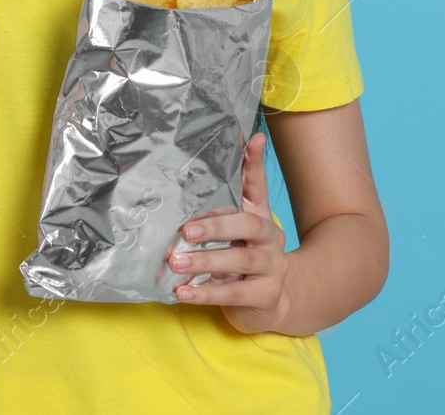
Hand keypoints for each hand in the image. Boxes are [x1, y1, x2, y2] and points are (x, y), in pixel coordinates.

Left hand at [167, 132, 290, 333]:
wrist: (270, 304)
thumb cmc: (240, 264)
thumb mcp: (231, 239)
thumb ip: (210, 222)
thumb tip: (171, 207)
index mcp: (259, 217)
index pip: (258, 187)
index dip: (255, 164)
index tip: (252, 139)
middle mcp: (270, 238)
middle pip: (249, 224)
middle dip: (216, 226)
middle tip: (186, 230)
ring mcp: (272, 267)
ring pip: (240, 259)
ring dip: (205, 260)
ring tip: (175, 262)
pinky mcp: (266, 295)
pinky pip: (235, 293)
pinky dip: (206, 293)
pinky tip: (183, 292)